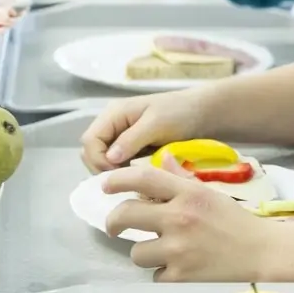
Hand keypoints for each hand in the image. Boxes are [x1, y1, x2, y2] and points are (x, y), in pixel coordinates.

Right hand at [79, 91, 206, 172]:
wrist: (204, 113)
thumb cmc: (181, 113)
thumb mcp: (157, 124)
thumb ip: (132, 139)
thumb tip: (110, 158)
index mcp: (114, 114)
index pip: (89, 141)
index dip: (98, 160)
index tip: (119, 174)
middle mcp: (112, 125)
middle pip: (91, 152)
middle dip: (103, 168)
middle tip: (127, 179)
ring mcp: (121, 137)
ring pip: (103, 160)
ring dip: (114, 172)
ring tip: (135, 179)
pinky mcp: (132, 148)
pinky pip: (118, 163)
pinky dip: (124, 172)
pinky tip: (139, 178)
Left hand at [103, 166, 278, 280]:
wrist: (261, 251)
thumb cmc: (235, 219)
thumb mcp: (208, 192)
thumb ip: (181, 178)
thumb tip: (161, 160)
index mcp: (187, 193)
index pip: (143, 178)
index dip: (118, 180)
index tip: (106, 186)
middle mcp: (179, 218)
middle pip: (126, 215)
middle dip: (114, 222)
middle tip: (115, 228)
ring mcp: (178, 249)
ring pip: (136, 252)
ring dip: (144, 252)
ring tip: (160, 251)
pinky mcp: (181, 276)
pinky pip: (153, 275)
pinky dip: (162, 273)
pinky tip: (178, 267)